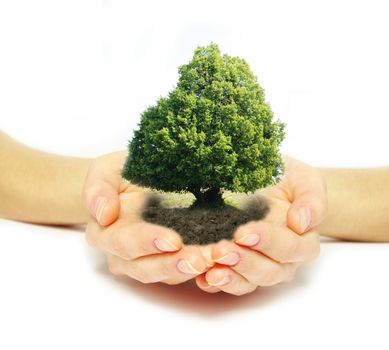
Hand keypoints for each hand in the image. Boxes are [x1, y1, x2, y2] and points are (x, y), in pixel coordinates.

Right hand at [82, 151, 207, 284]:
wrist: (137, 180)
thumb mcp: (105, 171)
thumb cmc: (121, 174)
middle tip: (199, 260)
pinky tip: (220, 259)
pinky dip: (202, 267)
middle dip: (173, 265)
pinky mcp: (170, 259)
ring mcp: (148, 260)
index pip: (124, 243)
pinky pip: (183, 269)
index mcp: (106, 233)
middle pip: (146, 268)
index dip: (147, 243)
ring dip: (190, 270)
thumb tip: (103, 213)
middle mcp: (125, 254)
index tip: (172, 240)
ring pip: (167, 274)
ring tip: (214, 261)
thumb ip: (98, 189)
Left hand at [195, 155, 326, 294]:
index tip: (244, 232)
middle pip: (268, 272)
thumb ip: (311, 199)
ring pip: (247, 282)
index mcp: (301, 241)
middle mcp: (281, 260)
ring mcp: (257, 265)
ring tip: (208, 268)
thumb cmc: (288, 180)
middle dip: (244, 262)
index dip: (269, 243)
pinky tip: (201, 277)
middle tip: (221, 250)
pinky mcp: (235, 267)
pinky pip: (227, 281)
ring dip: (228, 276)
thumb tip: (302, 221)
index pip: (290, 249)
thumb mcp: (305, 180)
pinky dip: (213, 282)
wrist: (267, 181)